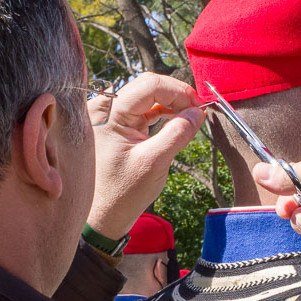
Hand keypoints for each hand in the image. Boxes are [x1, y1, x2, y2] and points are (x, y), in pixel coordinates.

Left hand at [86, 74, 204, 238]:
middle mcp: (104, 108)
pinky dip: (161, 112)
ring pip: (146, 95)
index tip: (198, 106)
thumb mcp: (155, 163)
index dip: (178, 91)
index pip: (149, 85)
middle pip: (147, 86)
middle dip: (176, 95)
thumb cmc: (122, 193)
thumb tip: (198, 111)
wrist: (102, 215)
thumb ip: (177, 134)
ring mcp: (108, 115)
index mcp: (108, 114)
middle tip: (197, 111)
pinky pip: (142, 108)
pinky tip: (177, 121)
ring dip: (170, 103)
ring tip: (190, 117)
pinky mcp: (116, 124)